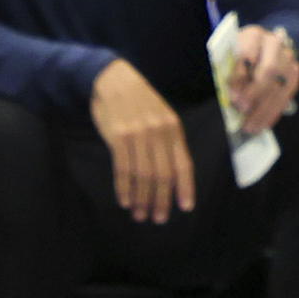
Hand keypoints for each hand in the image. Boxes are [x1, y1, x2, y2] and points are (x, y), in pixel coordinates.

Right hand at [91, 59, 192, 222]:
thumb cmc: (138, 100)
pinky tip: (125, 200)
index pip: (183, 164)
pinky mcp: (118, 137)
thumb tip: (172, 174)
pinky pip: (123, 168)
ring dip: (142, 199)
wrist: (112, 78)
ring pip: (143, 175)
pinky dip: (124, 187)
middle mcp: (158, 132)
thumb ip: (167, 140)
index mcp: (173, 128)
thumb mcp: (161, 115)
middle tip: (158, 219)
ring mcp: (138, 134)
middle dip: (161, 200)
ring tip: (140, 215)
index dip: (185, 188)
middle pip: (163, 174)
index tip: (185, 208)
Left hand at [226, 23, 298, 138]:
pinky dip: (273, 113)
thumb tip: (232, 98)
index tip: (233, 97)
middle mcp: (274, 44)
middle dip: (255, 94)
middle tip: (242, 111)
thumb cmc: (239, 55)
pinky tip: (263, 125)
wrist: (265, 46)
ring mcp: (288, 58)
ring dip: (264, 110)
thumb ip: (228, 72)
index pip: (247, 53)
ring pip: (279, 87)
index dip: (240, 76)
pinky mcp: (295, 73)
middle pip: (269, 70)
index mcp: (253, 35)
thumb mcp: (229, 57)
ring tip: (250, 127)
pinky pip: (286, 96)